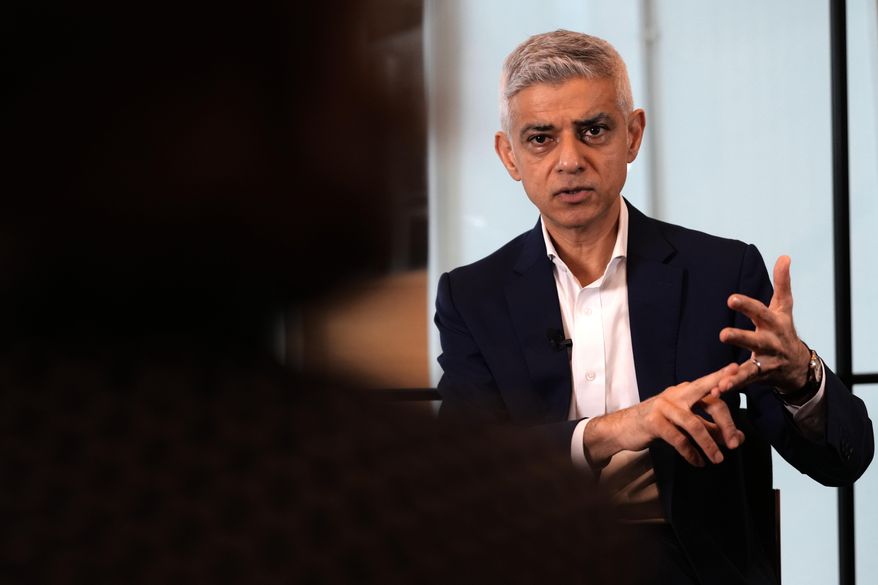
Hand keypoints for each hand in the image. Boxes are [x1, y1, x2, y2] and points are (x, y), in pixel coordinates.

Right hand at [583, 363, 744, 468]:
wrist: (623, 428)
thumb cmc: (658, 424)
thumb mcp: (686, 424)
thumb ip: (711, 427)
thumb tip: (738, 438)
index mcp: (686, 390)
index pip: (710, 385)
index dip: (723, 378)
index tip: (737, 369)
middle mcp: (676, 394)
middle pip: (709, 402)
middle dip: (726, 423)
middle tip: (735, 444)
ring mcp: (664, 406)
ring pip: (694, 425)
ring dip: (708, 445)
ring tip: (717, 460)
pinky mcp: (654, 422)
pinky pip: (679, 439)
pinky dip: (691, 453)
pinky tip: (697, 462)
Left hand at [718, 255, 810, 392]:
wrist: (797, 365)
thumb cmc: (784, 328)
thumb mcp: (784, 306)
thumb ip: (782, 282)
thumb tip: (784, 255)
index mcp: (773, 323)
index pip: (759, 312)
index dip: (746, 305)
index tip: (731, 299)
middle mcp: (770, 343)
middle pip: (754, 340)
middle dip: (740, 337)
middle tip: (723, 335)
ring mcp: (764, 362)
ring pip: (749, 367)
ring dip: (735, 374)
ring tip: (721, 380)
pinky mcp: (757, 377)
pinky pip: (742, 382)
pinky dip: (730, 386)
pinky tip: (715, 391)